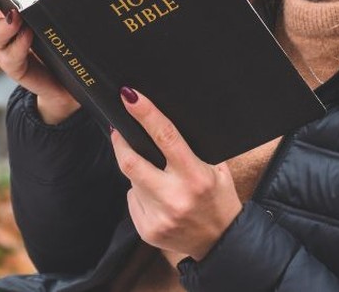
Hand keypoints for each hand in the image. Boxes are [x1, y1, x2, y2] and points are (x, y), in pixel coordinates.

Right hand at [0, 0, 78, 123]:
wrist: (68, 79)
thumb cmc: (60, 38)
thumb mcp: (55, 13)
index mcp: (10, 2)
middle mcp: (1, 22)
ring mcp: (5, 46)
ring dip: (4, 24)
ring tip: (16, 16)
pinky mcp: (14, 66)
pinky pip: (10, 56)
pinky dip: (19, 44)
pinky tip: (28, 36)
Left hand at [109, 87, 241, 261]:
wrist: (220, 242)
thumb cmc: (219, 199)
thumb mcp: (217, 170)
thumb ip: (193, 149)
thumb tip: (161, 122)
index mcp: (196, 176)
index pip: (165, 137)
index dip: (145, 114)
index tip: (130, 96)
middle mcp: (175, 197)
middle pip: (131, 162)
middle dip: (120, 141)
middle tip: (118, 130)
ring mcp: (159, 216)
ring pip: (131, 181)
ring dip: (137, 172)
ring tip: (156, 177)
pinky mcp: (148, 230)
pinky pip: (132, 200)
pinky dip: (140, 194)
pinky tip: (157, 200)